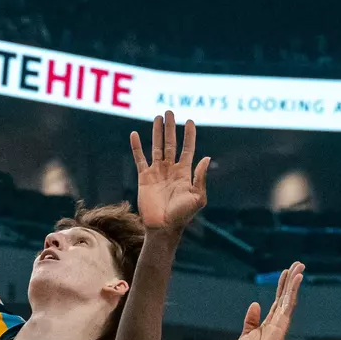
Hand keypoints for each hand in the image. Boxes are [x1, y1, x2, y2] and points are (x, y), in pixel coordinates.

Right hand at [130, 111, 208, 232]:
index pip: (187, 149)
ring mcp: (157, 172)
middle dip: (171, 128)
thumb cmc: (182, 215)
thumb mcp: (198, 197)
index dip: (189, 135)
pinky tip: (134, 134)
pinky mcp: (144, 178)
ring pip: (156, 147)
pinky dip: (136, 147)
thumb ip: (200, 177)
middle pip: (171, 143)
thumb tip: (206, 157)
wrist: (163, 227)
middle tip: (169, 112)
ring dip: (156, 132)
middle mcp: (171, 170)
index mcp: (185, 173)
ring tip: (157, 117)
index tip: (190, 121)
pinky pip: (140, 159)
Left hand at [235, 261, 303, 339]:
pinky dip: (293, 289)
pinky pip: (289, 302)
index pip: (278, 300)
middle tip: (298, 264)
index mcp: (269, 322)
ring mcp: (282, 320)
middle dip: (292, 279)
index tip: (286, 272)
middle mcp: (278, 319)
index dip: (282, 286)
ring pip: (290, 296)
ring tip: (300, 265)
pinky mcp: (283, 322)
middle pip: (286, 295)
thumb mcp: (246, 335)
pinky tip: (297, 277)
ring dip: (295, 281)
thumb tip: (255, 304)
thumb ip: (251, 320)